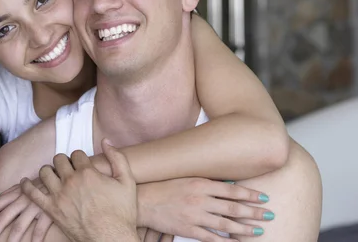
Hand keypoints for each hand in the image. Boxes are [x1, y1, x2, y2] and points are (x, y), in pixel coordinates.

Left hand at [0, 179, 52, 241]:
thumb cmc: (41, 182)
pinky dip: (35, 238)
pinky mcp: (48, 211)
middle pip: (4, 217)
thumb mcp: (24, 184)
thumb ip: (11, 191)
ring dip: (12, 239)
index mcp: (15, 193)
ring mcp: (34, 205)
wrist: (61, 176)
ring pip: (20, 225)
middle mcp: (22, 199)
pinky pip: (40, 228)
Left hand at [21, 139, 137, 241]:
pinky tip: (25, 183)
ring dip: (49, 171)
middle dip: (64, 162)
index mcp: (88, 172)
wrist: (111, 239)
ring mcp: (59, 195)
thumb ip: (117, 157)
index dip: (80, 158)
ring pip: (45, 172)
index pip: (76, 153)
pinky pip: (31, 193)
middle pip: (59, 159)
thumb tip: (105, 140)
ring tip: (54, 176)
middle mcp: (71, 180)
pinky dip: (26, 186)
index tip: (82, 164)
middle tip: (68, 170)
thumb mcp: (127, 181)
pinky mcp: (51, 209)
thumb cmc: (121, 213)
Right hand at [137, 178, 273, 240]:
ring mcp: (195, 215)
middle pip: (233, 207)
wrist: (144, 200)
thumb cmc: (165, 187)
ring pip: (226, 223)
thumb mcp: (187, 178)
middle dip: (254, 212)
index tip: (264, 197)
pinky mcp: (189, 229)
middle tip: (270, 214)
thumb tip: (229, 184)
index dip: (250, 194)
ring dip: (245, 228)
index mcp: (200, 183)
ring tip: (259, 230)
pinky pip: (212, 238)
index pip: (232, 190)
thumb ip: (207, 182)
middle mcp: (200, 199)